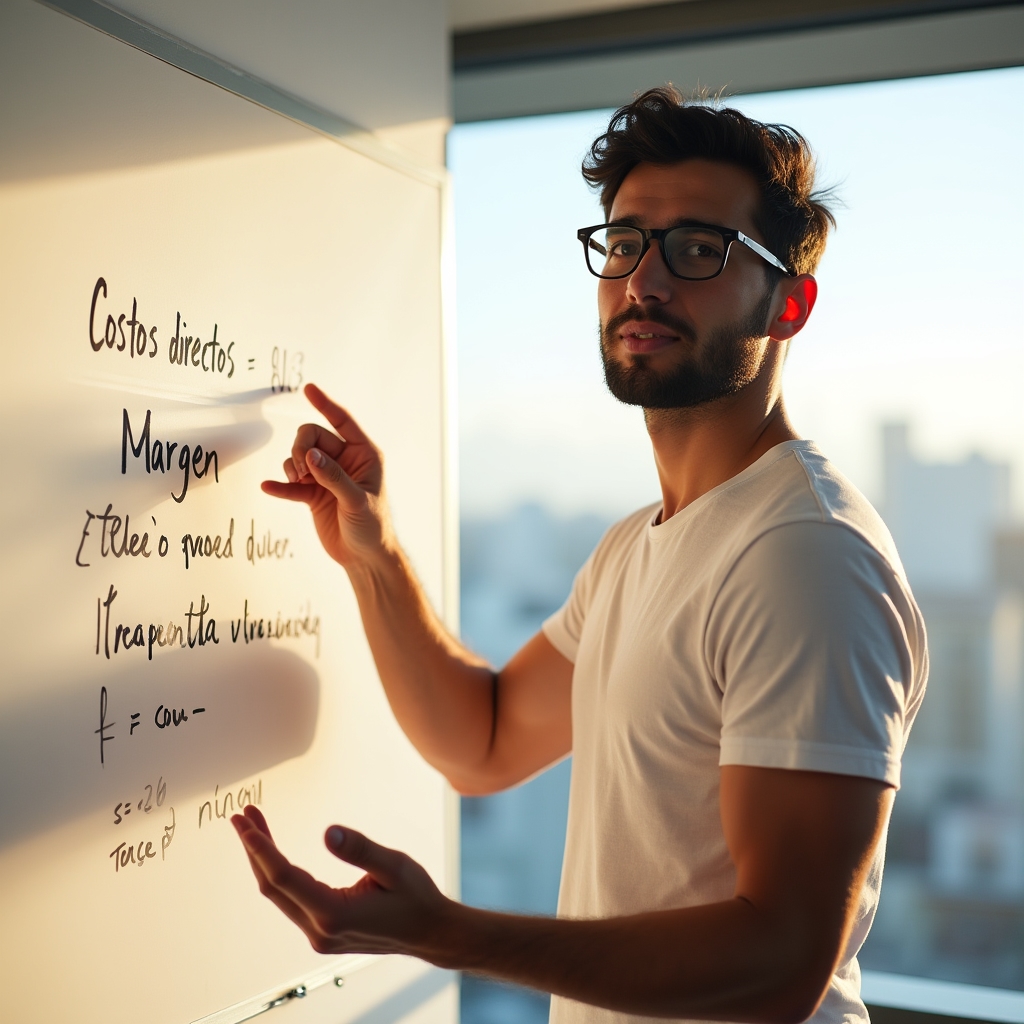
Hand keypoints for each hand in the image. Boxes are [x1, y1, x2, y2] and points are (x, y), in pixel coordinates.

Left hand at [231, 806, 453, 957]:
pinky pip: (290, 899)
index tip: (246, 824)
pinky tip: (274, 852)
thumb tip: (328, 832)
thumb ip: (360, 849)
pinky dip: (278, 872)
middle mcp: (319, 930)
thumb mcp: (395, 866)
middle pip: (272, 886)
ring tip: (254, 827)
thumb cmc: (417, 898)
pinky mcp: (322, 932)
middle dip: (254, 849)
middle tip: (242, 816)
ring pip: (278, 894)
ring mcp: (319, 935)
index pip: (284, 878)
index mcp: (334, 915)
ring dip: (263, 859)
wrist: (430, 932)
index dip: (261, 848)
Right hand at [262, 383, 392, 568]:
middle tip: (301, 470)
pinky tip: (268, 487)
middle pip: (311, 436)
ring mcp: (326, 477)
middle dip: (300, 448)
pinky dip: (280, 485)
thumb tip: (310, 455)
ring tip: (299, 484)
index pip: (342, 421)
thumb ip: (334, 477)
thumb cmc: (372, 526)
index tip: (308, 389)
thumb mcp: (357, 500)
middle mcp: (344, 461)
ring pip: (299, 456)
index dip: (325, 404)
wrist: (363, 556)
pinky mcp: (313, 494)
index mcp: (363, 454)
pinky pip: (290, 484)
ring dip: (292, 467)